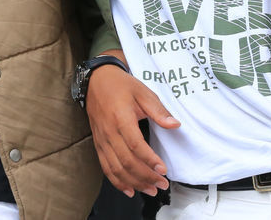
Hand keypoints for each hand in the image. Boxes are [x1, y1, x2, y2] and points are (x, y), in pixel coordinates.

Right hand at [85, 59, 178, 197]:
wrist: (95, 80)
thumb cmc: (120, 85)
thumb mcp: (143, 92)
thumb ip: (158, 110)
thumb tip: (174, 125)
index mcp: (121, 118)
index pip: (135, 145)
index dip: (149, 160)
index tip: (163, 170)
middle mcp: (109, 132)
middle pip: (126, 162)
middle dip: (146, 177)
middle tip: (162, 184)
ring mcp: (102, 140)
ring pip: (116, 168)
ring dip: (134, 183)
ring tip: (150, 190)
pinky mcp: (99, 144)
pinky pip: (106, 167)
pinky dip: (117, 182)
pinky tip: (129, 190)